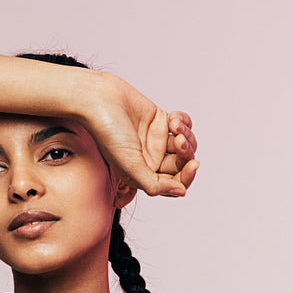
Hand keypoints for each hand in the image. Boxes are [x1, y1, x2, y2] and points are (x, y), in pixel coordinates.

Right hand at [81, 72, 199, 197]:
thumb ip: (155, 185)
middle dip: (186, 152)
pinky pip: (183, 125)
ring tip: (174, 126)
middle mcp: (151, 159)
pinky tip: (173, 117)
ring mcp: (156, 140)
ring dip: (185, 135)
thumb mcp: (130, 167)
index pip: (174, 183)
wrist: (99, 100)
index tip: (193, 164)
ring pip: (185, 144)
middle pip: (182, 163)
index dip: (187, 177)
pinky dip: (183, 121)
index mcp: (144, 175)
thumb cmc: (107, 133)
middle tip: (178, 140)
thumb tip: (181, 192)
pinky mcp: (160, 120)